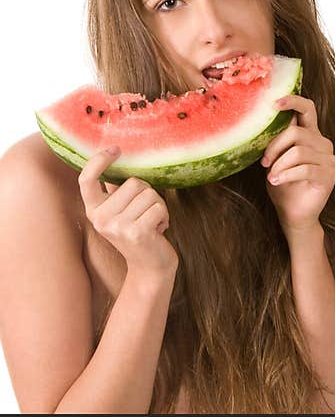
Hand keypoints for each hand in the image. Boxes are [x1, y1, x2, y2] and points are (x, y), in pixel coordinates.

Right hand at [78, 147, 177, 273]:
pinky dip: (165, 216)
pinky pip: (159, 207)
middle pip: (134, 183)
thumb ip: (115, 191)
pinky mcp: (136, 232)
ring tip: (153, 222)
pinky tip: (159, 229)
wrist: (150, 267)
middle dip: (148, 194)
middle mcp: (101, 218)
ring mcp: (117, 226)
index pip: (86, 179)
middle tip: (146, 214)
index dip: (98, 161)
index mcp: (93, 210)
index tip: (115, 149)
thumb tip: (115, 157)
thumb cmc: (140, 232)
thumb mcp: (121, 212)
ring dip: (159, 206)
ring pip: (149, 194)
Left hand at [262, 95, 334, 232]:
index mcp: (311, 135)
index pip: (308, 109)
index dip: (293, 101)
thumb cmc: (282, 185)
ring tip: (272, 176)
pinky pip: (305, 169)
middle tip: (264, 162)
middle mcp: (323, 144)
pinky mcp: (329, 176)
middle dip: (274, 147)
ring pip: (298, 152)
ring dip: (279, 165)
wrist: (293, 213)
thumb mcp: (275, 159)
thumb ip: (277, 140)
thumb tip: (267, 118)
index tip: (274, 103)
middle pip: (296, 132)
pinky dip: (286, 175)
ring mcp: (329, 160)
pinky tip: (276, 181)